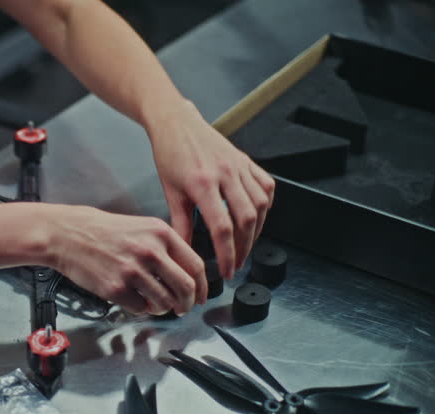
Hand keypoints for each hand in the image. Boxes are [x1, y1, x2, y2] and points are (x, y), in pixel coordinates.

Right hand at [46, 205, 206, 315]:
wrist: (67, 234)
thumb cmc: (101, 230)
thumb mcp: (141, 227)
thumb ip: (165, 246)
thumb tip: (185, 273)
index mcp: (160, 233)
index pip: (195, 266)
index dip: (202, 286)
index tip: (201, 296)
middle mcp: (150, 251)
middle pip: (186, 288)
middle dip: (187, 304)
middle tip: (183, 308)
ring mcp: (133, 271)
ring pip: (164, 302)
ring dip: (163, 309)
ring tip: (155, 304)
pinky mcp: (116, 288)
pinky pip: (140, 308)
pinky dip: (141, 309)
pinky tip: (133, 299)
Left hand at [148, 101, 274, 278]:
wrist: (176, 123)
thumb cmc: (169, 154)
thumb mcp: (170, 192)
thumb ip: (180, 224)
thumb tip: (185, 251)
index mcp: (203, 183)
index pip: (222, 228)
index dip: (227, 253)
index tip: (226, 270)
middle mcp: (226, 173)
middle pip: (247, 219)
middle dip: (243, 248)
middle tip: (235, 264)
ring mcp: (239, 166)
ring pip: (261, 205)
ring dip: (256, 230)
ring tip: (245, 246)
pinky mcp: (246, 161)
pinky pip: (265, 187)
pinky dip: (265, 206)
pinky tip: (256, 218)